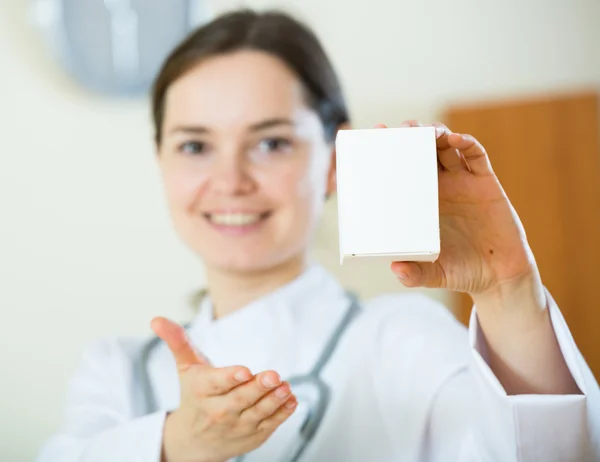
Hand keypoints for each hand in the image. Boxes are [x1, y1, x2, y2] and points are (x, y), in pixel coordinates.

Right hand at [151, 317, 297, 461]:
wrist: (193, 440)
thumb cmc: (194, 394)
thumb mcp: (185, 367)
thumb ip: (177, 341)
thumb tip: (156, 319)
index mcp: (202, 390)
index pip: (216, 383)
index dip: (230, 378)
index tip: (244, 371)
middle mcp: (218, 411)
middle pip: (239, 400)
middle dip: (257, 388)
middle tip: (274, 375)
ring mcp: (236, 426)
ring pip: (257, 413)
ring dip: (273, 401)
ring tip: (285, 387)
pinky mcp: (252, 436)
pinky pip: (268, 425)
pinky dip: (281, 414)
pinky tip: (291, 400)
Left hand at [382, 120, 540, 299]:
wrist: (499, 277)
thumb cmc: (462, 271)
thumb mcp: (434, 274)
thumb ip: (415, 274)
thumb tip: (396, 269)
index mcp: (423, 202)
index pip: (403, 170)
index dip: (391, 154)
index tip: (376, 138)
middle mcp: (441, 188)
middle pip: (423, 151)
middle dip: (412, 135)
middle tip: (400, 130)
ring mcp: (464, 183)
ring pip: (447, 147)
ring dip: (436, 134)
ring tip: (425, 131)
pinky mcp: (486, 184)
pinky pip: (477, 157)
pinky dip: (468, 144)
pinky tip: (457, 140)